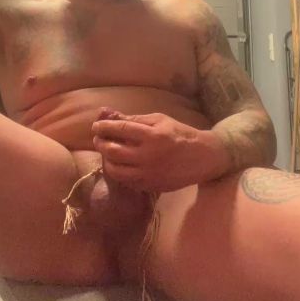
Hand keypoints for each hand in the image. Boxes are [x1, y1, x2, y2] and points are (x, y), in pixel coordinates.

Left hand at [92, 111, 222, 191]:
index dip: (104, 127)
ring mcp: (148, 174)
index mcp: (152, 136)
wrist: (202, 158)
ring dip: (106, 160)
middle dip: (100, 143)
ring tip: (106, 152)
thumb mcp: (160, 120)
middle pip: (112, 151)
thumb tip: (109, 114)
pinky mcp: (150, 186)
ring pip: (115, 170)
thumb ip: (134, 119)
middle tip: (98, 138)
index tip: (96, 126)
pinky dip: (118, 172)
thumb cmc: (180, 134)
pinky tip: (119, 164)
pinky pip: (125, 181)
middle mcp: (148, 156)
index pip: (119, 130)